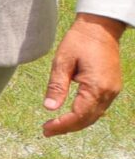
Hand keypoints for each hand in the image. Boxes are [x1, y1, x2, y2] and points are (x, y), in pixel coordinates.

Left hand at [41, 13, 126, 135]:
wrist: (100, 28)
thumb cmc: (79, 41)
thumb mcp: (62, 62)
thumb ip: (57, 86)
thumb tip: (49, 108)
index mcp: (96, 87)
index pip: (78, 115)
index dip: (62, 125)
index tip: (46, 129)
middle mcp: (108, 92)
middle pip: (88, 119)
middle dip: (67, 127)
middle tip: (47, 131)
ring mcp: (113, 90)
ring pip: (95, 115)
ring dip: (76, 123)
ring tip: (56, 126)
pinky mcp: (112, 87)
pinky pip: (99, 107)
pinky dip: (85, 115)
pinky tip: (72, 115)